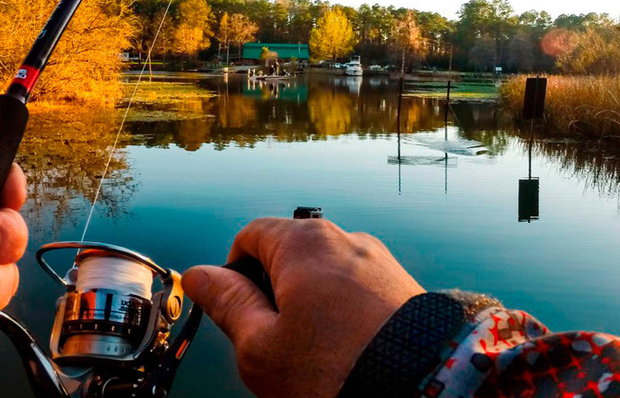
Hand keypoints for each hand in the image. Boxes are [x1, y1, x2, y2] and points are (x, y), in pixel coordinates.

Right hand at [183, 218, 423, 397]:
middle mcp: (344, 238)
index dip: (232, 273)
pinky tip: (346, 351)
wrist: (422, 388)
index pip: (249, 237)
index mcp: (303, 242)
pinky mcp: (402, 285)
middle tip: (275, 343)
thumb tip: (198, 275)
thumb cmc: (334, 371)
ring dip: (309, 306)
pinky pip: (356, 290)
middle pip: (288, 255)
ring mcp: (378, 260)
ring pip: (324, 275)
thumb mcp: (261, 345)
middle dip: (274, 294)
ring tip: (316, 354)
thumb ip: (227, 303)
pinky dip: (343, 314)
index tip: (235, 312)